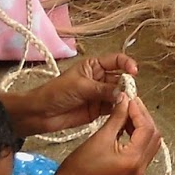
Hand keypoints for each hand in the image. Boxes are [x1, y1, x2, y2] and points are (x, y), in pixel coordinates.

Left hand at [10, 53, 140, 135]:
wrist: (40, 114)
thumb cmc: (56, 93)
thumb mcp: (80, 86)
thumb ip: (102, 89)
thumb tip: (122, 93)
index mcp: (94, 66)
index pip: (116, 61)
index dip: (127, 64)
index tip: (134, 71)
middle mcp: (100, 78)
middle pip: (121, 78)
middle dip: (127, 84)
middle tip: (129, 93)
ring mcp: (100, 94)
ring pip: (119, 94)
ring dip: (124, 98)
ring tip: (127, 104)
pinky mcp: (99, 109)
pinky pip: (114, 107)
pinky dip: (120, 109)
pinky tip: (123, 111)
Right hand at [50, 94, 161, 174]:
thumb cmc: (80, 167)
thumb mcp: (101, 137)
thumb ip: (117, 117)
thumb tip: (125, 100)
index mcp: (133, 160)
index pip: (147, 129)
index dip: (139, 112)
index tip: (130, 100)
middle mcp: (140, 167)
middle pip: (153, 135)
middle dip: (143, 117)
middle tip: (131, 104)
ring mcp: (138, 171)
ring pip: (150, 142)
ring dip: (142, 126)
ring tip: (129, 113)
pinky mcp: (133, 171)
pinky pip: (143, 150)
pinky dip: (139, 136)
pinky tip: (127, 126)